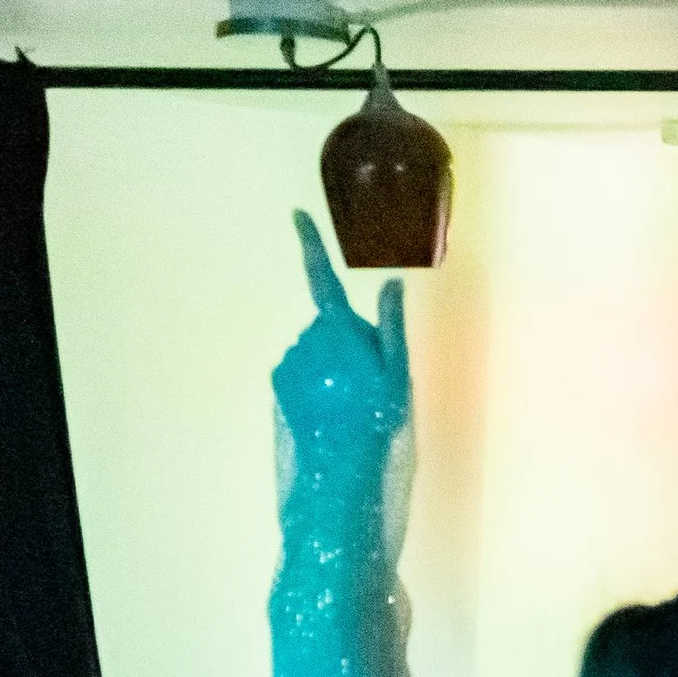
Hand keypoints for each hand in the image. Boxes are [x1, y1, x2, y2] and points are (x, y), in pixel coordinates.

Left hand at [272, 212, 408, 486]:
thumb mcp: (397, 371)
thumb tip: (391, 283)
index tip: (297, 215)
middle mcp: (308, 336)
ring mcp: (291, 360)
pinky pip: (301, 369)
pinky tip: (331, 404)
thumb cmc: (377, 415)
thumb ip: (392, 324)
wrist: (340, 462)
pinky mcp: (280, 382)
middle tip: (371, 376)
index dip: (311, 243)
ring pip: (316, 349)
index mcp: (339, 328)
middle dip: (348, 339)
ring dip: (332, 364)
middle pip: (331, 324)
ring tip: (352, 396)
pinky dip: (315, 380)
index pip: (323, 277)